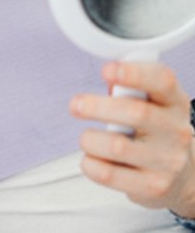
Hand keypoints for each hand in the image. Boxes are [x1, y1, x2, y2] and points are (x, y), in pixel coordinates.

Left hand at [70, 61, 194, 216]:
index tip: (106, 69)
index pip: (162, 80)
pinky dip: (90, 164)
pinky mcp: (153, 187)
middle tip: (76, 105)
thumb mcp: (153, 102)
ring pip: (117, 146)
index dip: (133, 72)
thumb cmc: (156, 130)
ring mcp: (167, 161)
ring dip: (90, 139)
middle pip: (135, 112)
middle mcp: (176, 130)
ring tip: (87, 138)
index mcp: (174, 101)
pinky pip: (110, 174)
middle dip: (97, 106)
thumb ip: (130, 87)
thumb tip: (107, 79)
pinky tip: (90, 158)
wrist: (181, 175)